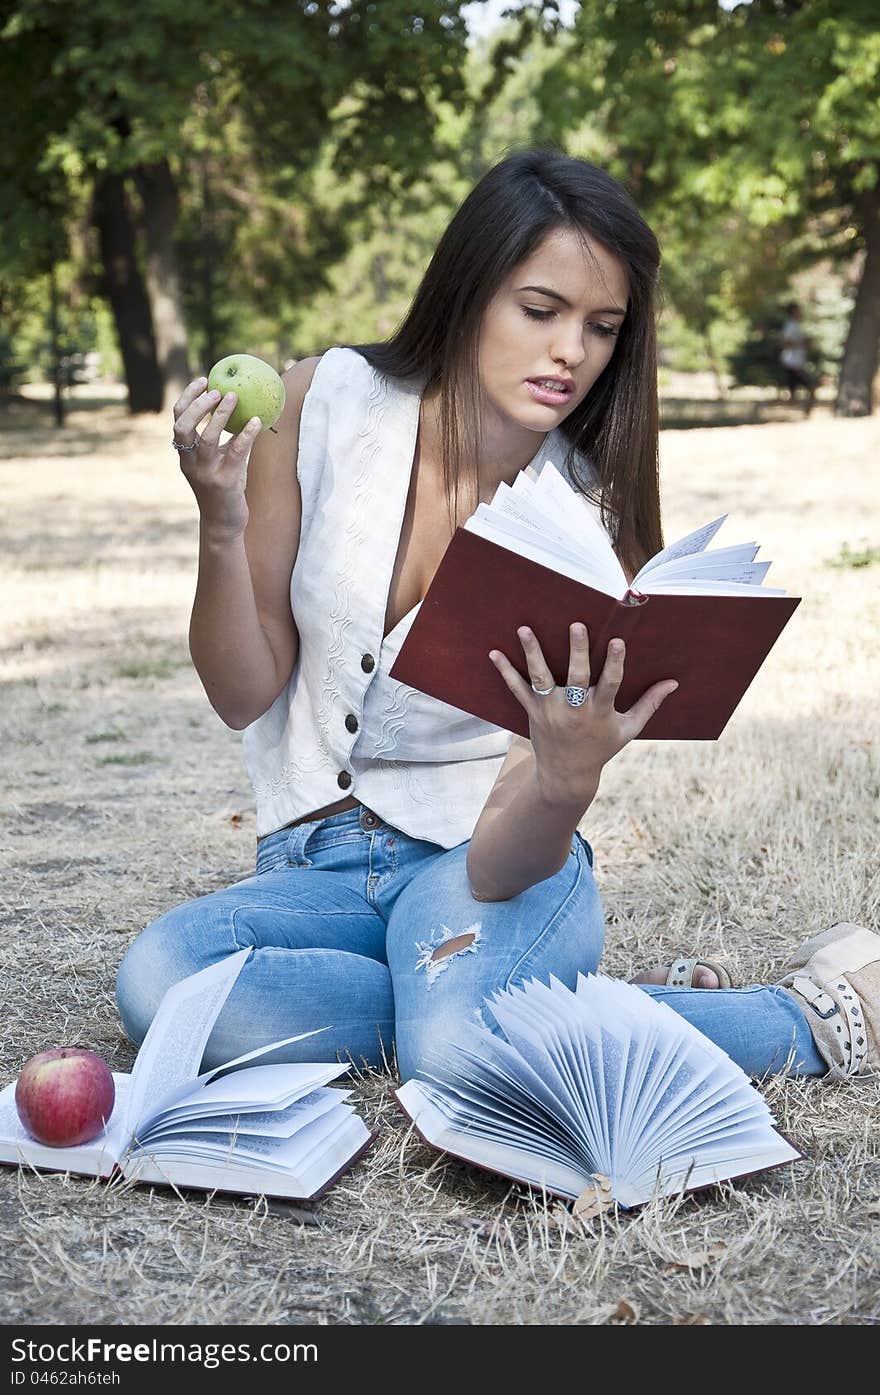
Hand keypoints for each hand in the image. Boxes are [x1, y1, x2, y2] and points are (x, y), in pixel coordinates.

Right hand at [172, 377, 262, 536]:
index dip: (187, 397)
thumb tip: (238, 407)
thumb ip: (220, 439)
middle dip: (197, 404)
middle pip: (183, 426)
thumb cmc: (223, 488)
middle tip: (217, 390)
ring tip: (234, 397)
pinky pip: (236, 452)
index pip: (178, 419)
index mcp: (185, 454)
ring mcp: (205, 473)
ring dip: (221, 415)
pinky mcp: (224, 482)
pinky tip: (257, 421)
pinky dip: (246, 434)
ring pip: (207, 438)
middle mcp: (190, 462)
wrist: (223, 523)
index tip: (203, 380)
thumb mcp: (217, 461)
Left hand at [488, 623, 677, 805]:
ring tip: (525, 629)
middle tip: (576, 625)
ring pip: (541, 679)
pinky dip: (505, 671)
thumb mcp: (628, 729)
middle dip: (576, 652)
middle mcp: (574, 711)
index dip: (614, 663)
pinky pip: (517, 689)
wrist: (567, 775)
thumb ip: (649, 704)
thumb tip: (673, 682)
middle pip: (575, 678)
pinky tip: (494, 653)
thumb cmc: (601, 748)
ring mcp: (550, 711)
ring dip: (533, 653)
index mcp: (600, 712)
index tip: (617, 641)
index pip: (610, 684)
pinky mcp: (533, 712)